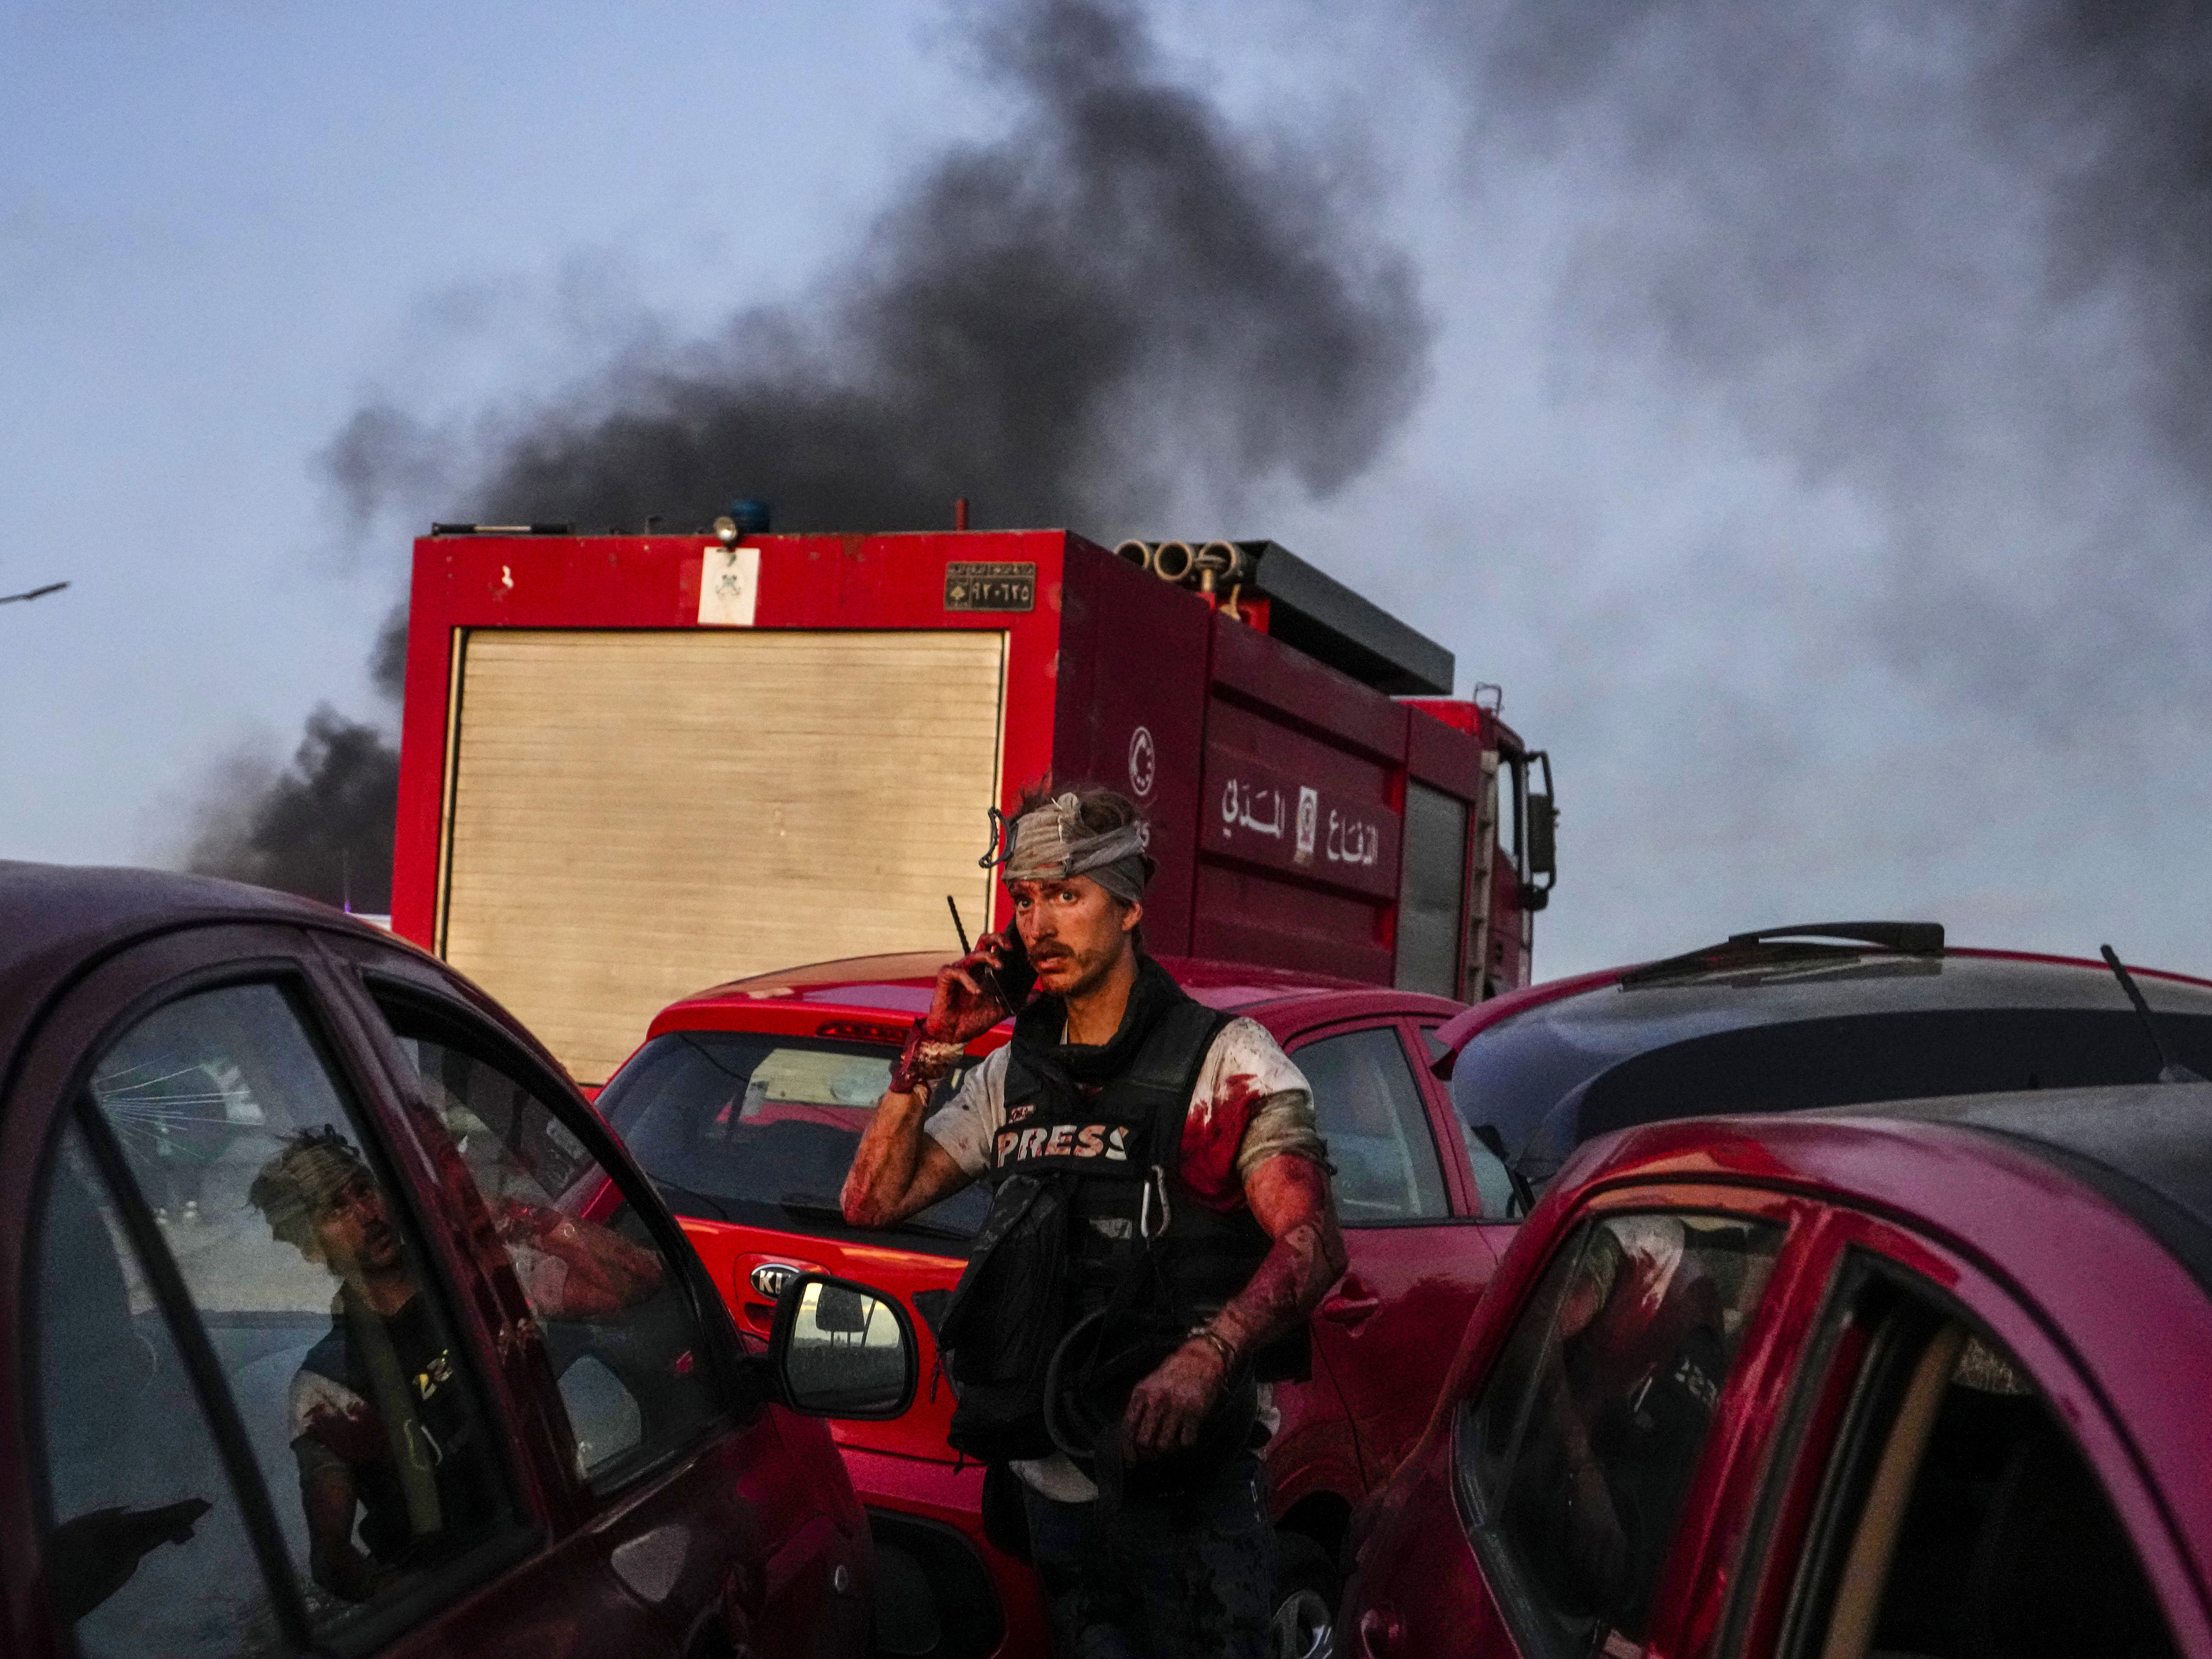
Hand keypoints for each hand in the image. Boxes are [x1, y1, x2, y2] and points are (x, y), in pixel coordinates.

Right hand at [925, 933, 1014, 1043]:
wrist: (953, 1035)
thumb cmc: (973, 1019)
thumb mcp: (1000, 1010)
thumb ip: (1018, 1002)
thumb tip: (1037, 995)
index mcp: (984, 971)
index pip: (995, 948)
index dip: (1006, 942)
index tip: (1021, 950)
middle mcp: (972, 967)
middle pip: (983, 940)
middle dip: (997, 938)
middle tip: (1010, 947)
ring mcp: (958, 971)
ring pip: (973, 954)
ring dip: (988, 957)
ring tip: (999, 967)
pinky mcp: (945, 979)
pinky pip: (956, 971)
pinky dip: (968, 980)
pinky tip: (977, 991)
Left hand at [1121, 1338, 1228, 1457]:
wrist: (1203, 1358)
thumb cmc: (1176, 1372)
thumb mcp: (1151, 1384)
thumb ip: (1140, 1407)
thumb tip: (1132, 1436)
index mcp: (1142, 1392)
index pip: (1128, 1427)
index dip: (1128, 1448)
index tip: (1131, 1460)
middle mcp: (1157, 1400)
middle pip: (1144, 1441)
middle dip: (1148, 1452)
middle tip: (1153, 1454)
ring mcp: (1176, 1407)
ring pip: (1164, 1445)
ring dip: (1168, 1448)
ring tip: (1172, 1440)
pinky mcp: (1195, 1412)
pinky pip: (1186, 1441)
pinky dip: (1186, 1441)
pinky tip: (1187, 1432)